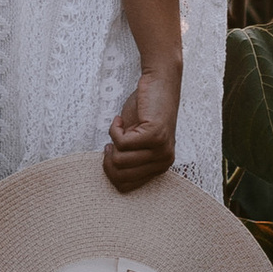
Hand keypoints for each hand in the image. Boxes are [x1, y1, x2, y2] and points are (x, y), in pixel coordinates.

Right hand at [104, 64, 179, 191]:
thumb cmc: (143, 112)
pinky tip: (121, 120)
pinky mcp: (154, 135)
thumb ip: (127, 159)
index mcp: (159, 167)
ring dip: (112, 141)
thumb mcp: (134, 142)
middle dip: (108, 157)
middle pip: (120, 175)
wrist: (158, 84)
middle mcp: (164, 162)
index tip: (111, 150)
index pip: (125, 186)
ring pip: (119, 160)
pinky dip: (114, 129)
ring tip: (120, 127)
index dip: (110, 170)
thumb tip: (110, 172)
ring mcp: (161, 149)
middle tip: (112, 140)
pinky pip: (121, 143)